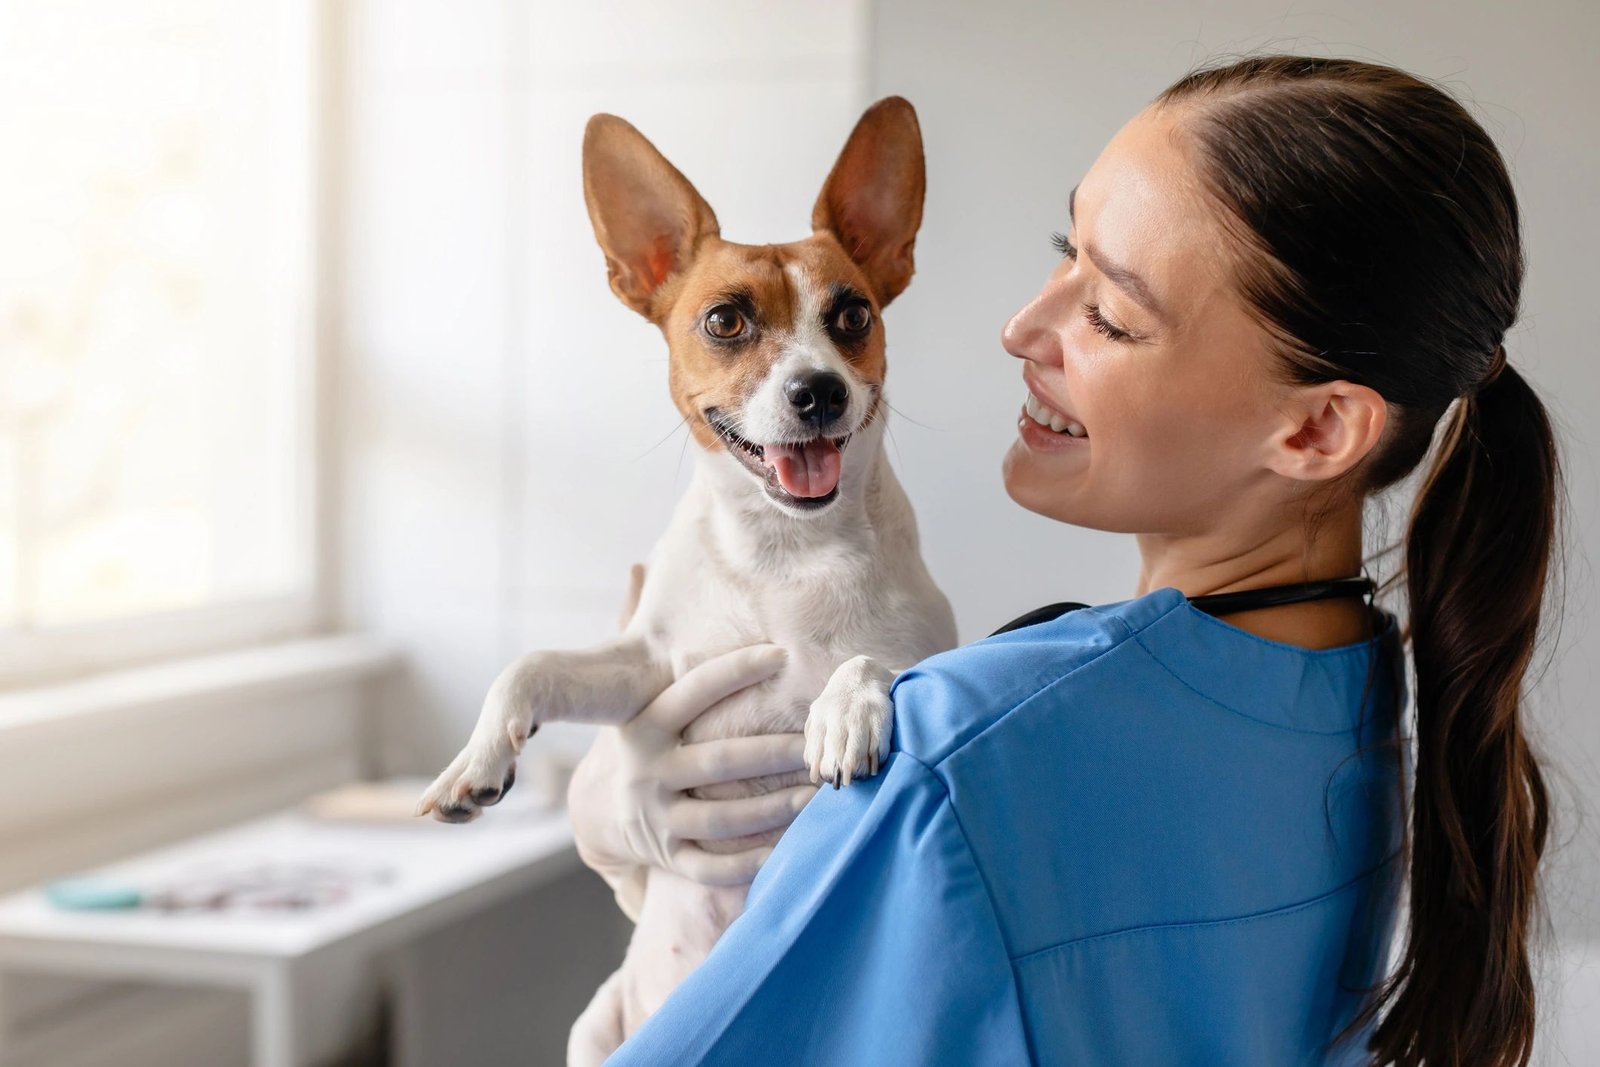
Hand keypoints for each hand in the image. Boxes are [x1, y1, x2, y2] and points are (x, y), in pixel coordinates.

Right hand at [567, 643, 817, 918]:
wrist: (606, 812)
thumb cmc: (653, 744)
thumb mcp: (648, 705)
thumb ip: (676, 669)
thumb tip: (672, 586)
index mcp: (643, 727)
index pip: (693, 691)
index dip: (736, 670)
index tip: (782, 654)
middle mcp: (645, 773)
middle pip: (720, 761)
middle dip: (776, 752)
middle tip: (818, 743)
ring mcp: (655, 820)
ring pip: (723, 818)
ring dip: (776, 808)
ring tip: (818, 794)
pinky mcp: (669, 858)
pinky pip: (715, 868)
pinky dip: (754, 862)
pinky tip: (792, 848)